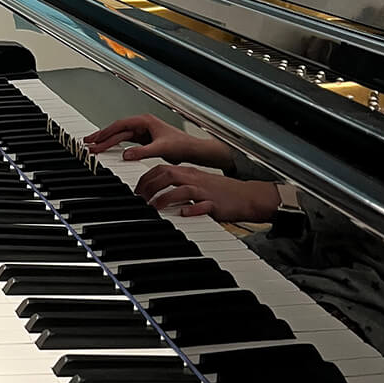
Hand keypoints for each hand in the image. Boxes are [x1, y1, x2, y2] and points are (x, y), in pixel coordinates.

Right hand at [84, 114, 233, 169]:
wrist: (193, 151)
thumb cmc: (183, 145)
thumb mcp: (161, 149)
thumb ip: (142, 152)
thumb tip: (126, 155)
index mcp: (145, 121)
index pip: (121, 125)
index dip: (106, 132)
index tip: (95, 139)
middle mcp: (143, 125)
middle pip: (117, 130)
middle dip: (102, 136)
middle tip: (88, 143)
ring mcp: (143, 133)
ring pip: (120, 136)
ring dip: (107, 141)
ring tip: (93, 146)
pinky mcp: (145, 141)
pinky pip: (126, 142)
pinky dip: (116, 145)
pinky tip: (108, 149)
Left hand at [134, 164, 280, 221]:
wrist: (247, 196)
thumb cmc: (221, 193)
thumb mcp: (197, 185)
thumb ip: (178, 187)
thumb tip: (156, 194)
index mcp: (189, 173)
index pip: (162, 169)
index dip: (146, 178)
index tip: (136, 190)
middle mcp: (195, 179)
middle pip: (167, 175)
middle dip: (149, 186)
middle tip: (139, 199)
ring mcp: (205, 191)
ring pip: (182, 188)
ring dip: (165, 198)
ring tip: (153, 208)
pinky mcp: (215, 204)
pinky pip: (203, 205)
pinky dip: (192, 209)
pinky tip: (183, 214)